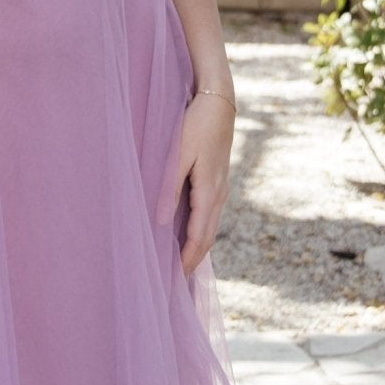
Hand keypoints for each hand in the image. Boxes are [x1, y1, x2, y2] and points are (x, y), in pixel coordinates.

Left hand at [173, 95, 233, 274]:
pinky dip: (200, 232)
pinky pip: (209, 215)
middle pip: (208, 238)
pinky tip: (188, 236)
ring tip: (182, 266)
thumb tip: (163, 222)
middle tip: (178, 283)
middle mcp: (220, 195)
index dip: (187, 260)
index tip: (175, 279)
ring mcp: (221, 188)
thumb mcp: (177, 155)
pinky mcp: (217, 181)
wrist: (219, 102)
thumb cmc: (194, 125)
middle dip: (193, 260)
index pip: (200, 237)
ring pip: (210, 227)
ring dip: (197, 248)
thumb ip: (169, 188)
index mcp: (210, 192)